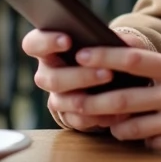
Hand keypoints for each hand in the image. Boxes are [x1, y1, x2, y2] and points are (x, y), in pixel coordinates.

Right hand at [21, 28, 148, 131]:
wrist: (110, 79)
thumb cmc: (102, 52)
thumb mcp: (108, 42)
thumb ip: (114, 40)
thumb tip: (127, 42)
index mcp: (48, 49)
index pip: (33, 44)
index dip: (46, 42)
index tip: (68, 40)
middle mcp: (47, 73)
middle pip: (49, 78)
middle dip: (79, 76)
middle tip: (107, 73)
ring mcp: (56, 96)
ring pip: (62, 101)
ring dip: (89, 98)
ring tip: (115, 94)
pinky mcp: (68, 116)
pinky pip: (77, 120)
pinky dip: (99, 117)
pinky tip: (118, 113)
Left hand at [56, 46, 160, 154]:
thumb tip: (134, 69)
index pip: (131, 60)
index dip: (102, 57)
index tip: (80, 54)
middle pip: (122, 98)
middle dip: (93, 102)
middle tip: (73, 102)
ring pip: (132, 127)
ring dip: (117, 127)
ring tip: (110, 124)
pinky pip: (153, 144)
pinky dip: (146, 140)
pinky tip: (147, 136)